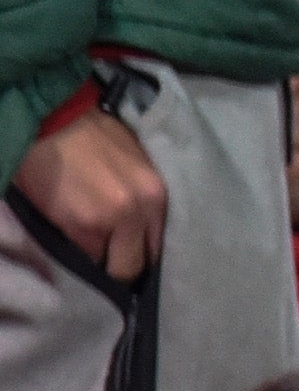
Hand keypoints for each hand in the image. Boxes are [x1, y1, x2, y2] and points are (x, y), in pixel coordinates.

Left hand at [15, 104, 162, 280]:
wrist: (60, 114)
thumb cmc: (40, 163)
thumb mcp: (45, 210)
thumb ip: (76, 240)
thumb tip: (96, 260)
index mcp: (93, 222)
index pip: (110, 270)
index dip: (103, 275)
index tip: (99, 275)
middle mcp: (132, 213)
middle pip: (140, 263)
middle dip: (126, 266)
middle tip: (115, 264)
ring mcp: (152, 195)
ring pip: (159, 243)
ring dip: (144, 246)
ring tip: (131, 243)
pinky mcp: (162, 180)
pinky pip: (165, 218)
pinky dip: (153, 225)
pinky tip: (141, 222)